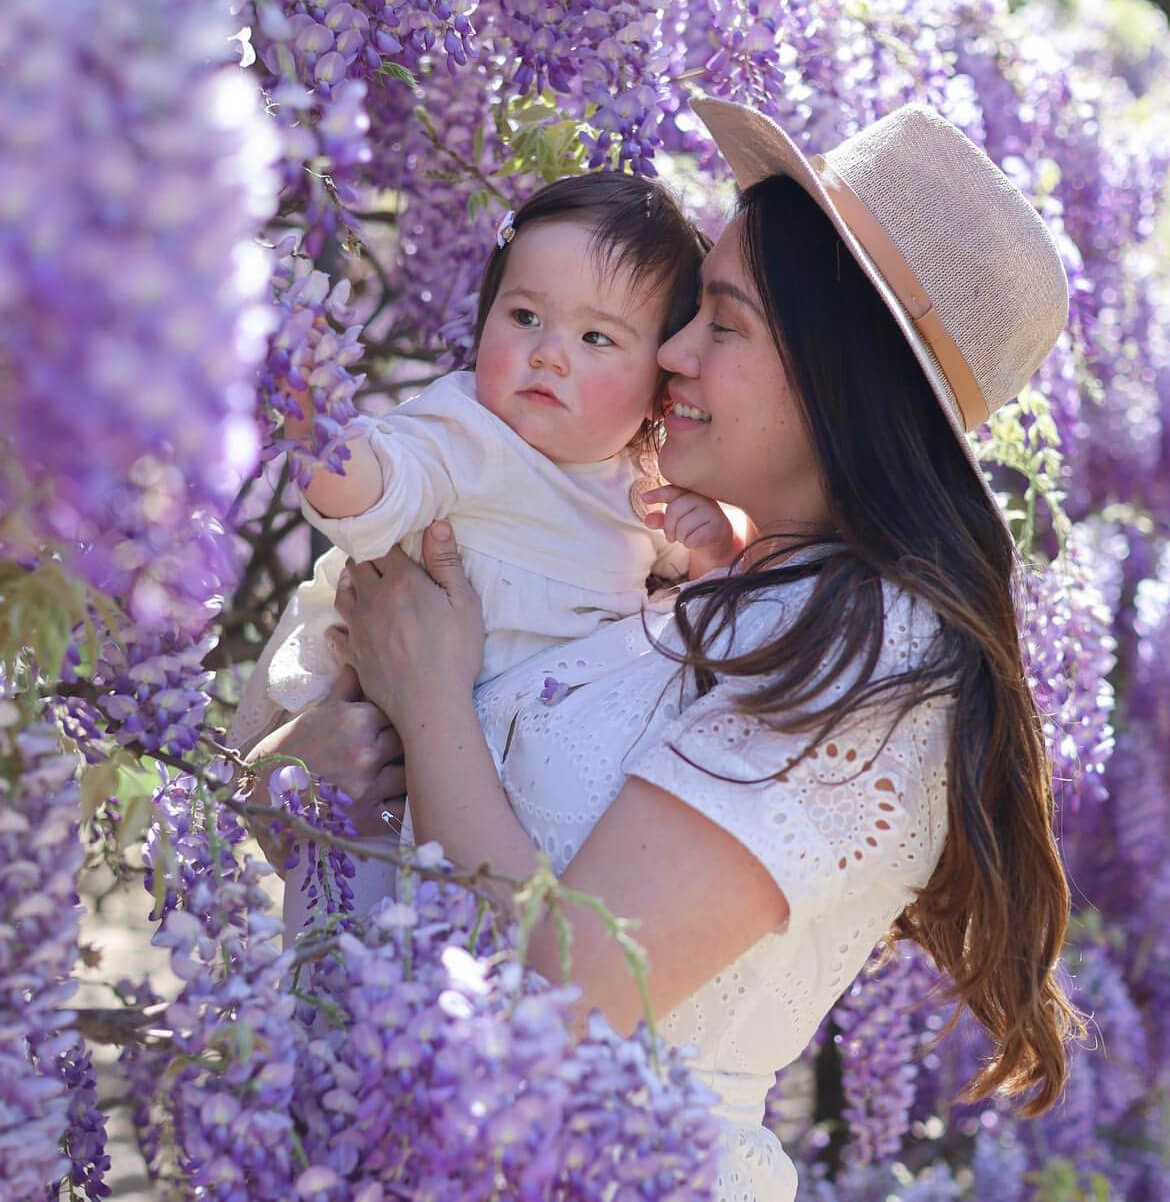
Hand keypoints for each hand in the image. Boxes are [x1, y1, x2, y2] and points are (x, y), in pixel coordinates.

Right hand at [244, 666, 406, 865]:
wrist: (264, 796)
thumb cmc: (295, 749)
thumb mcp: (319, 714)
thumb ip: (347, 688)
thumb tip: (359, 661)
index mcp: (357, 721)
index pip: (401, 715)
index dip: (398, 723)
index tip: (391, 729)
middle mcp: (365, 751)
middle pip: (409, 744)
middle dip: (403, 748)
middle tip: (395, 753)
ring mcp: (367, 786)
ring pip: (409, 775)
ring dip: (404, 775)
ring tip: (392, 775)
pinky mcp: (368, 818)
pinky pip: (402, 808)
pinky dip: (401, 804)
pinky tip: (390, 799)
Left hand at [330, 521, 484, 730]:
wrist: (430, 705)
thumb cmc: (455, 653)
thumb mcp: (464, 603)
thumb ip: (447, 562)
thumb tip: (435, 524)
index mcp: (401, 581)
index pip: (383, 546)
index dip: (387, 538)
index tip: (394, 537)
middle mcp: (372, 599)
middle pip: (358, 566)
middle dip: (366, 557)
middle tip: (376, 556)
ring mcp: (358, 627)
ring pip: (342, 593)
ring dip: (349, 583)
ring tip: (358, 581)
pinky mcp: (353, 654)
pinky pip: (337, 632)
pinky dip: (339, 625)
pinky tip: (344, 627)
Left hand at [641, 484, 737, 566]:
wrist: (719, 543)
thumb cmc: (696, 529)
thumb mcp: (677, 523)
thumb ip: (662, 519)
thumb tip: (647, 519)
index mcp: (693, 494)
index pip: (673, 490)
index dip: (659, 494)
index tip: (644, 498)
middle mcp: (704, 500)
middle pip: (674, 509)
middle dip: (669, 526)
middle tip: (672, 536)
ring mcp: (712, 513)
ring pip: (682, 526)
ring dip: (681, 537)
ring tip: (687, 537)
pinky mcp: (717, 528)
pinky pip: (691, 539)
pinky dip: (689, 543)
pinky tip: (697, 541)